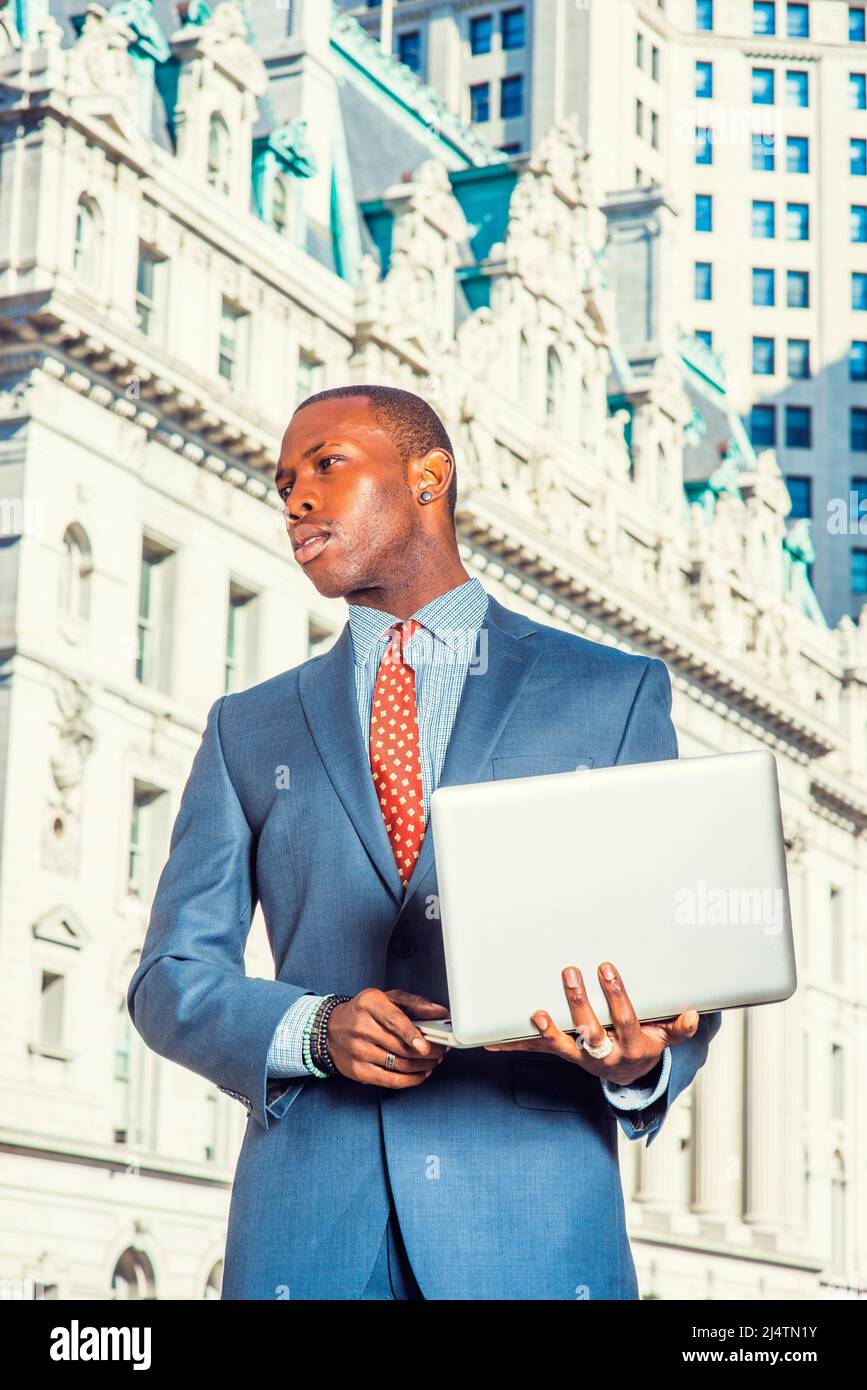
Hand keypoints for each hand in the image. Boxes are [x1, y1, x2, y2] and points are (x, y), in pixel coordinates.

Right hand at [328, 988, 450, 1087]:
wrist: (330, 1030)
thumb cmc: (363, 1012)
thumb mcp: (387, 998)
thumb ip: (415, 1004)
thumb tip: (440, 1012)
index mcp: (369, 1003)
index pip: (394, 1020)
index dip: (412, 1034)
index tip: (425, 1045)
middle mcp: (361, 1027)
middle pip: (401, 1046)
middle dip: (428, 1052)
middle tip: (441, 1050)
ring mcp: (358, 1051)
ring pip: (399, 1064)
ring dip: (423, 1066)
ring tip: (434, 1061)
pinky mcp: (358, 1071)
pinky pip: (390, 1080)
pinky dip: (410, 1080)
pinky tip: (420, 1074)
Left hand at [483, 963, 699, 1086]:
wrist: (629, 1076)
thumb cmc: (646, 1044)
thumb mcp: (666, 1039)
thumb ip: (678, 1028)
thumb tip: (693, 1014)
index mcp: (631, 1045)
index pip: (624, 1018)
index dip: (616, 995)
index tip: (606, 968)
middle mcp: (603, 1054)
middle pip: (590, 1030)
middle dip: (579, 1003)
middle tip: (570, 972)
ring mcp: (580, 1056)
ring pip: (562, 1045)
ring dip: (547, 1030)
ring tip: (534, 1013)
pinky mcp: (563, 1054)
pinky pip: (537, 1051)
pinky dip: (513, 1045)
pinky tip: (489, 1041)